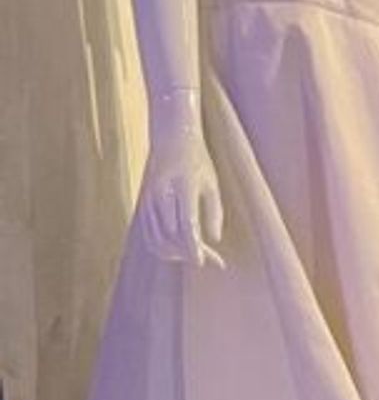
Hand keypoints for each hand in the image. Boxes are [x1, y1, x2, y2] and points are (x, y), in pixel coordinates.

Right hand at [135, 97, 223, 267]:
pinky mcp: (143, 204)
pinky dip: (160, 247)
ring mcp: (149, 199)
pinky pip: (148, 233)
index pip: (186, 225)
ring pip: (157, 238)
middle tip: (208, 259)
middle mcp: (162, 194)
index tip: (202, 262)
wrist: (170, 137)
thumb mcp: (212, 182)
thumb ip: (214, 211)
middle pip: (171, 236)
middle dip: (187, 253)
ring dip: (175, 253)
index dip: (193, 247)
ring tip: (195, 255)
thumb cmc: (197, 160)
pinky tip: (176, 250)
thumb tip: (213, 240)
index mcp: (183, 186)